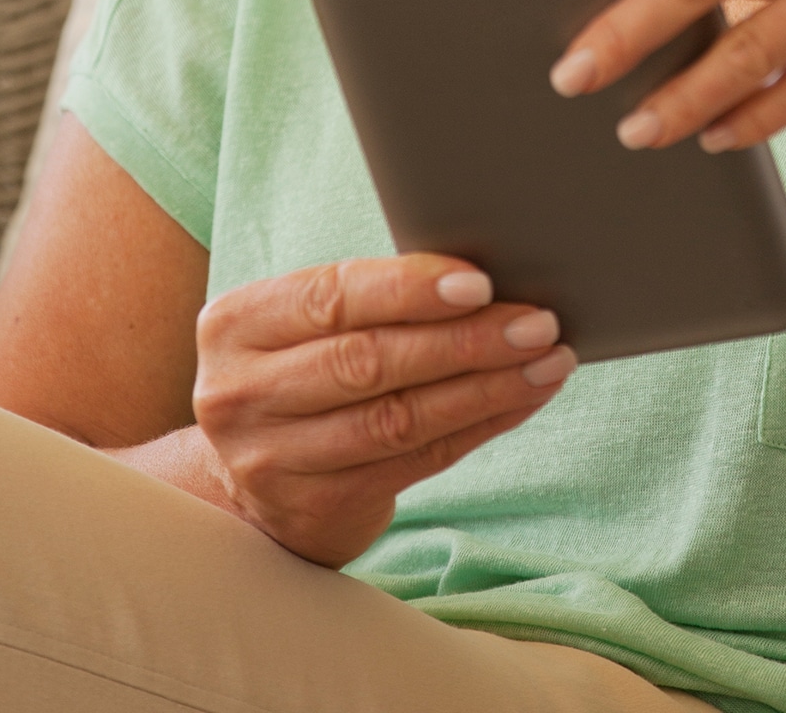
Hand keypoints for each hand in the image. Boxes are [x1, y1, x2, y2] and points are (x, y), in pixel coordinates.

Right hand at [190, 254, 574, 565]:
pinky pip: (419, 459)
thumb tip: (488, 276)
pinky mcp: (315, 509)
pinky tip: (524, 398)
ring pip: (400, 418)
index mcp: (236, 325)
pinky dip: (481, 424)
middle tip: (537, 323)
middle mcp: (241, 394)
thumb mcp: (305, 327)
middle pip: (370, 360)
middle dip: (466, 340)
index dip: (410, 289)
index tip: (481, 283)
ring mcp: (272, 461)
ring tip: (548, 360)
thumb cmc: (304, 372)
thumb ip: (370, 300)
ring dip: (488, 387)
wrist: (251, 482)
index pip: (332, 297)